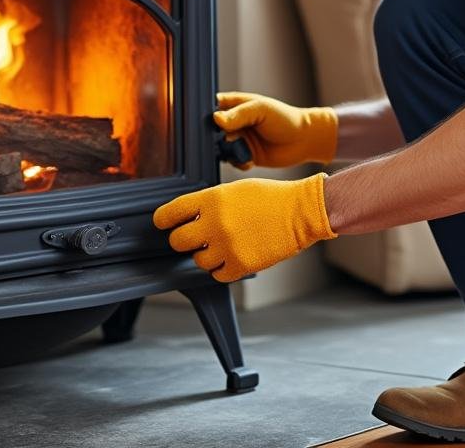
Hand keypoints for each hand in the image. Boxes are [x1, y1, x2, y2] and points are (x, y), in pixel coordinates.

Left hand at [152, 173, 335, 281]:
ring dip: (206, 256)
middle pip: (177, 241)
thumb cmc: (272, 198)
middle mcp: (214, 223)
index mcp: (211, 200)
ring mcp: (227, 246)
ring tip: (222, 247)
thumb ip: (210, 203)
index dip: (163, 220)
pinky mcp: (241, 264)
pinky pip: (217, 275)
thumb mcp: (235, 190)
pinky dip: (223, 269)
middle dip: (184, 241)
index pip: (169, 213)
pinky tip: (233, 257)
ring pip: (198, 261)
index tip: (164, 224)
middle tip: (195, 239)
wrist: (302, 211)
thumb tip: (191, 217)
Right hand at [214, 92, 337, 167]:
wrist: (304, 140)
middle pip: (212, 131)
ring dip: (228, 151)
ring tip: (241, 150)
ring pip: (221, 148)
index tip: (212, 124)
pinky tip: (249, 160)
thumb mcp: (261, 110)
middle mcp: (235, 123)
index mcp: (236, 105)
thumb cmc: (285, 119)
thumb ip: (238, 114)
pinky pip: (233, 161)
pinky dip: (238, 162)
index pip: (213, 108)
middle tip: (229, 140)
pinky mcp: (246, 156)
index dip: (208, 116)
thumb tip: (216, 119)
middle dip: (216, 138)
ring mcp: (240, 140)